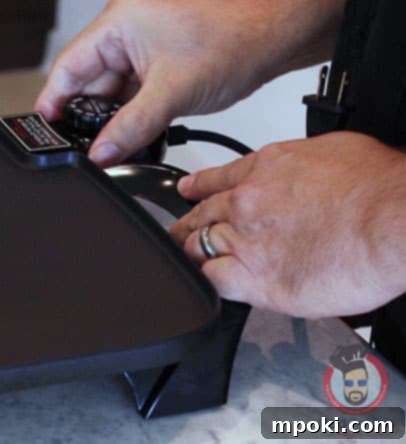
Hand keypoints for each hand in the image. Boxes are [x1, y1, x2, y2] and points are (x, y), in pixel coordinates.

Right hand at [35, 0, 341, 166]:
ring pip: (116, 92)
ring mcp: (146, 47)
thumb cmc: (236, 36)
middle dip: (92, 117)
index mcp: (118, 23)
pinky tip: (143, 131)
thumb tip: (102, 153)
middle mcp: (127, 31)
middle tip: (91, 148)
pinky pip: (137, 93)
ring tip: (124, 141)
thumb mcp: (172, 91)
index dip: (53, 101)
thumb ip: (130, 127)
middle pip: (91, 83)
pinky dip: (137, 115)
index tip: (47, 130)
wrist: (279, 34)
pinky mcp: (163, 62)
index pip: (68, 67)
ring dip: (118, 119)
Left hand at [170, 132, 405, 317]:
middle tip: (179, 234)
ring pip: (199, 249)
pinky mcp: (259, 282)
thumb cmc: (378, 187)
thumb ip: (300, 169)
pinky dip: (207, 283)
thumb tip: (300, 180)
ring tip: (189, 261)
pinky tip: (208, 284)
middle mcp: (249, 203)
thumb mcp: (333, 152)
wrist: (395, 220)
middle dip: (187, 225)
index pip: (217, 178)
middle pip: (201, 216)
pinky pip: (215, 283)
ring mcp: (249, 242)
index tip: (188, 191)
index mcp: (267, 168)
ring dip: (192, 255)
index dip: (198, 187)